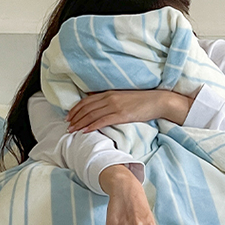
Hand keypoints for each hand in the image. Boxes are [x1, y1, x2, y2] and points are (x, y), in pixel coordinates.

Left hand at [66, 88, 193, 133]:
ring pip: (92, 115)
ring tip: (72, 130)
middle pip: (86, 108)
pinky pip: (103, 121)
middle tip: (67, 126)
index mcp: (108, 93)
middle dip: (75, 117)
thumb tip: (96, 102)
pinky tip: (85, 131)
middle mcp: (109, 98)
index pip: (86, 101)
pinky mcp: (121, 115)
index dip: (75, 109)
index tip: (68, 117)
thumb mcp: (122, 97)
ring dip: (80, 123)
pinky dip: (92, 126)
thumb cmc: (141, 101)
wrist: (157, 101)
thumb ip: (108, 99)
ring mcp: (115, 106)